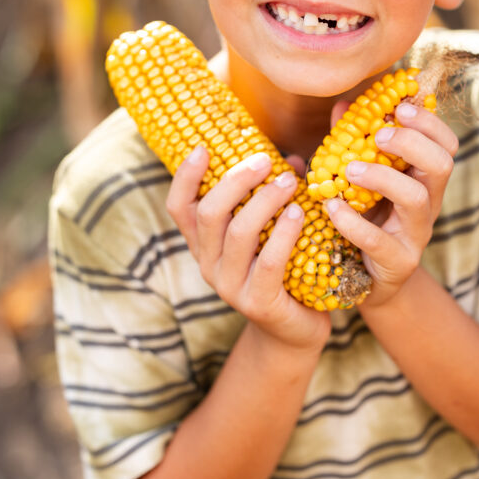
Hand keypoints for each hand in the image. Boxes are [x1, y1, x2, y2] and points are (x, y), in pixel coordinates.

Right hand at [166, 147, 329, 351]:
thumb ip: (274, 195)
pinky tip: (299, 213)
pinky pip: (269, 262)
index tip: (204, 147)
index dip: (186, 177)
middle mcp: (209, 264)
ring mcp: (230, 286)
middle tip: (266, 160)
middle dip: (237, 180)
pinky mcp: (258, 304)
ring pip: (239, 234)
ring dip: (265, 201)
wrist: (294, 331)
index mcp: (204, 244)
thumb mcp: (270, 230)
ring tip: (290, 182)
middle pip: (209, 213)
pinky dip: (284, 233)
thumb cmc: (284, 268)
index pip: (180, 207)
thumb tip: (292, 160)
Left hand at [324, 102, 458, 307]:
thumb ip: (354, 142)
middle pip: (441, 165)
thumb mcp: (363, 180)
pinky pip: (378, 240)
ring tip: (350, 169)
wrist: (367, 281)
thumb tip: (342, 106)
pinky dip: (353, 221)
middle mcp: (429, 205)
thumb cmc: (367, 220)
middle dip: (412, 142)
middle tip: (378, 135)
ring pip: (416, 199)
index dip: (429, 123)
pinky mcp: (398, 262)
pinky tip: (332, 206)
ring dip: (382, 177)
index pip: (446, 145)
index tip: (400, 109)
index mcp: (425, 180)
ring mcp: (416, 235)